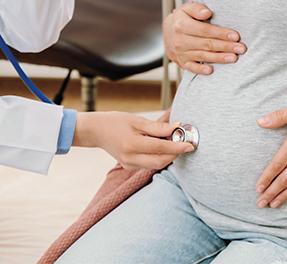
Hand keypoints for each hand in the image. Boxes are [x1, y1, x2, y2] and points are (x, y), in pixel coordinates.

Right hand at [72, 111, 193, 168]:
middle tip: (185, 142)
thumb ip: (158, 127)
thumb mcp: (136, 120)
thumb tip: (177, 126)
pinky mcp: (129, 166)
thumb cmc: (115, 121)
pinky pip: (149, 164)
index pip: (161, 148)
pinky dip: (159, 156)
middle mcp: (130, 158)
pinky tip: (162, 146)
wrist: (95, 131)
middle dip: (175, 153)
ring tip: (173, 141)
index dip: (178, 146)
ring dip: (168, 155)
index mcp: (132, 145)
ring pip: (156, 164)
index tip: (190, 143)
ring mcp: (129, 164)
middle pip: (161, 161)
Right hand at [164, 1, 244, 74]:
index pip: (205, 30)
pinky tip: (211, 70)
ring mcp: (181, 52)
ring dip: (219, 58)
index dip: (221, 33)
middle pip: (207, 44)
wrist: (168, 31)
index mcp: (182, 25)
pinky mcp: (182, 62)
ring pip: (203, 56)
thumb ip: (197, 8)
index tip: (235, 36)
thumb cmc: (183, 19)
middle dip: (226, 46)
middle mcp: (180, 40)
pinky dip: (201, 70)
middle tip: (241, 48)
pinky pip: (192, 68)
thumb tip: (207, 12)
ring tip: (234, 58)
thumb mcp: (187, 9)